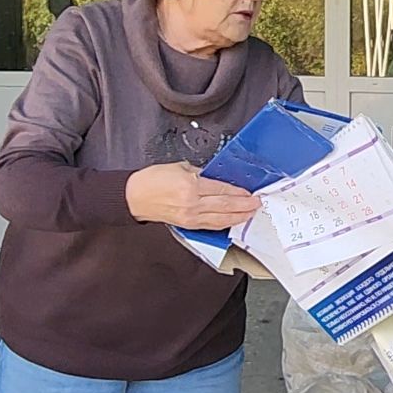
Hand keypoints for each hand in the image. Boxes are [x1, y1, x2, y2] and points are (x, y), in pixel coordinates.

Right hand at [126, 162, 259, 228]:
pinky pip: (211, 225)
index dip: (239, 192)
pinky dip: (224, 223)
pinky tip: (233, 221)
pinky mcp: (187, 224)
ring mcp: (190, 216)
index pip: (222, 190)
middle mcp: (192, 203)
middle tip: (257, 204)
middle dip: (244, 206)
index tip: (250, 193)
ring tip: (250, 214)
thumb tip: (216, 179)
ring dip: (238, 217)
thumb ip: (200, 173)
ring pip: (220, 219)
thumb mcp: (179, 167)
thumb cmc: (153, 180)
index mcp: (191, 186)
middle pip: (225, 206)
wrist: (135, 197)